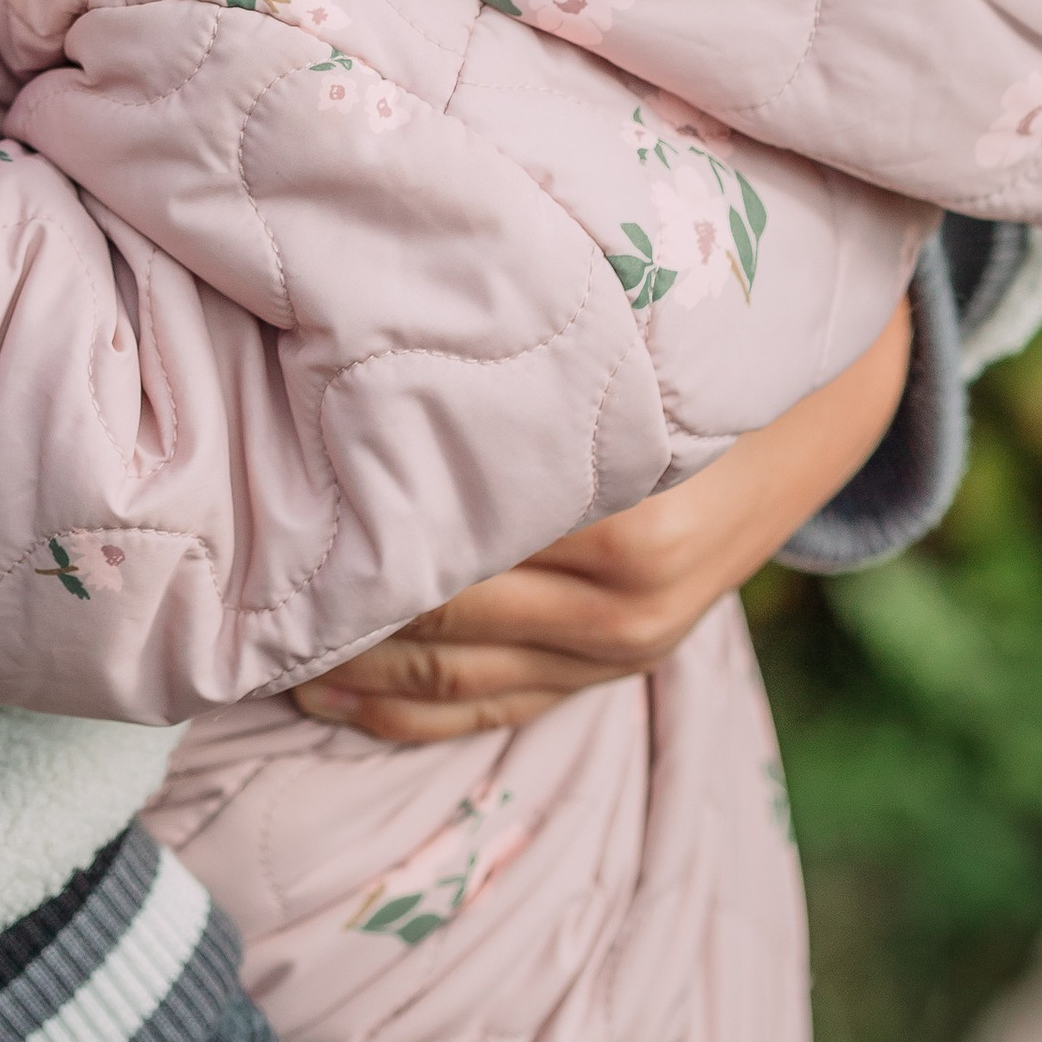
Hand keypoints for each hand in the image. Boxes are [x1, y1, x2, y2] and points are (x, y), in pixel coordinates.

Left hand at [293, 292, 913, 740]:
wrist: (824, 405)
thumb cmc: (700, 339)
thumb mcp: (619, 335)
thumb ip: (505, 362)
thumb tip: (356, 329)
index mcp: (622, 526)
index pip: (445, 545)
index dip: (344, 529)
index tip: (247, 504)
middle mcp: (623, 607)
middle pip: (436, 618)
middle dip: (328, 600)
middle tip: (217, 572)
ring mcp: (623, 650)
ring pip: (453, 677)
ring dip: (348, 663)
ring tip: (244, 634)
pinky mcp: (618, 671)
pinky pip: (491, 712)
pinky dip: (402, 712)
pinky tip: (324, 696)